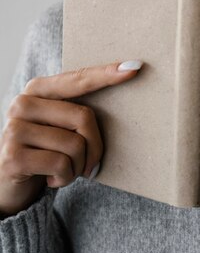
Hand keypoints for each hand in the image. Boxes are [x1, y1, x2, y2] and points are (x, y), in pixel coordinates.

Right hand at [0, 60, 142, 216]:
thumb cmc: (44, 150)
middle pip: (84, 117)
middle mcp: (23, 103)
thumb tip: (122, 84)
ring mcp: (14, 129)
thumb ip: (77, 110)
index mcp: (38, 88)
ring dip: (78, 167)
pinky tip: (51, 180)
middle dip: (94, 147)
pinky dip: (65, 178)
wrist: (7, 186)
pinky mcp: (13, 156)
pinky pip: (60, 165)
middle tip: (89, 164)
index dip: (107, 74)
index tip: (134, 67)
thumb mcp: (58, 126)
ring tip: (65, 171)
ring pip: (75, 145)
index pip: (79, 79)